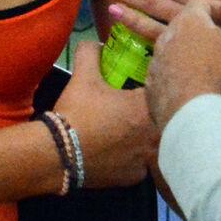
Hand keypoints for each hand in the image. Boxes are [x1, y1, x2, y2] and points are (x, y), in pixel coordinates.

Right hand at [52, 42, 158, 187]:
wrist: (57, 154)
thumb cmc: (76, 113)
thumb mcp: (82, 76)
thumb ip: (91, 52)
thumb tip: (95, 42)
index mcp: (146, 107)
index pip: (163, 92)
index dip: (155, 88)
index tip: (144, 88)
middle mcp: (154, 133)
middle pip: (164, 120)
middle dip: (154, 114)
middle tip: (136, 112)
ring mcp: (147, 158)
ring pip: (156, 144)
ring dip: (147, 138)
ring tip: (130, 133)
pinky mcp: (137, 177)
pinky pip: (143, 165)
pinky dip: (135, 159)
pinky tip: (121, 153)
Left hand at [146, 0, 220, 131]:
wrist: (191, 112)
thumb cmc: (220, 72)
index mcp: (189, 20)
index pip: (203, 3)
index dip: (218, 8)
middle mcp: (167, 35)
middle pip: (185, 25)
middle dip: (201, 30)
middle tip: (217, 41)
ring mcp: (156, 59)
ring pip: (173, 48)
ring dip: (188, 52)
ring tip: (204, 65)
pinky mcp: (151, 82)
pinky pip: (166, 71)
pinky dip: (178, 73)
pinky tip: (190, 85)